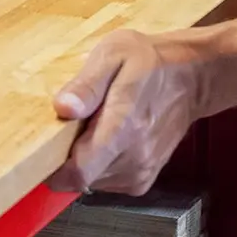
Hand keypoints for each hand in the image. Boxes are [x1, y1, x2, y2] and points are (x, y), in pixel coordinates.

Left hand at [47, 29, 206, 194]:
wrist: (191, 77)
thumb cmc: (150, 62)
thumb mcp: (114, 54)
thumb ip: (87, 84)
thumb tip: (63, 107)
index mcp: (123, 127)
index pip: (79, 172)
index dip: (54, 169)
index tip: (44, 149)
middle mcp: (134, 157)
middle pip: (81, 178)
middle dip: (69, 156)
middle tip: (78, 123)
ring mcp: (141, 172)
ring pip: (93, 183)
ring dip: (86, 161)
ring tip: (98, 127)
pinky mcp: (143, 179)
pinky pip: (108, 183)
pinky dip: (101, 166)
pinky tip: (110, 139)